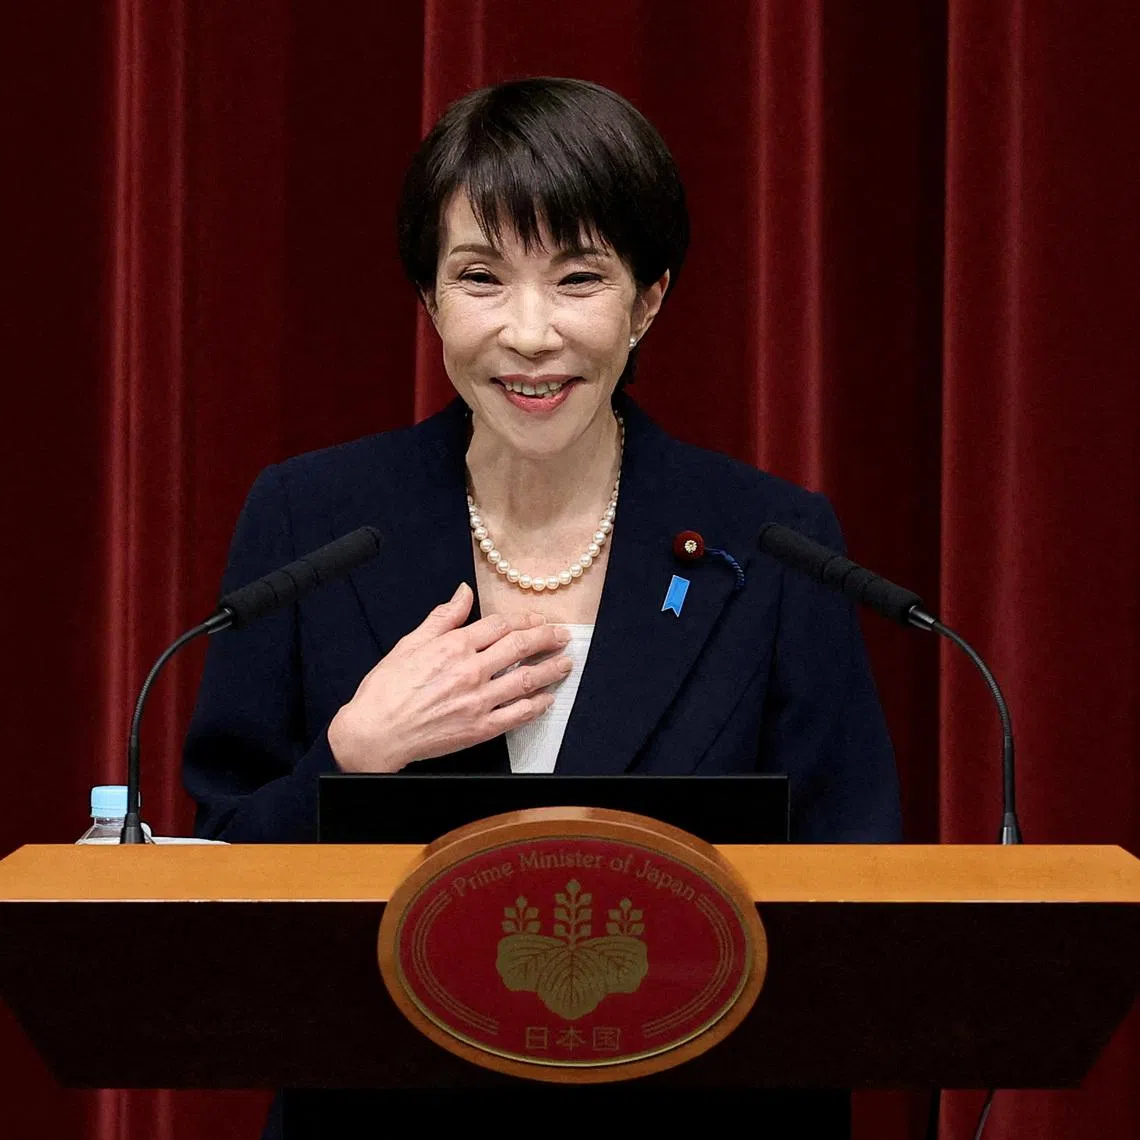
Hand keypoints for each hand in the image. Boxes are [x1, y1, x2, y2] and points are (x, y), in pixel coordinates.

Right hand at [327, 582, 570, 772]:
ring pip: (526, 679)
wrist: (375, 733)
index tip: (536, 619)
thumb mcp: (410, 643)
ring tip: (566, 662)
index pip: (500, 625)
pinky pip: (518, 714)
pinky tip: (547, 699)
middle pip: (520, 646)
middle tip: (563, 635)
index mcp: (453, 646)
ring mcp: (478, 701)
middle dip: (547, 638)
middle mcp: (471, 670)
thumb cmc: (386, 690)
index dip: (523, 619)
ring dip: (551, 669)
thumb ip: (443, 617)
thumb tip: (464, 592)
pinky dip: (537, 706)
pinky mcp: (480, 728)